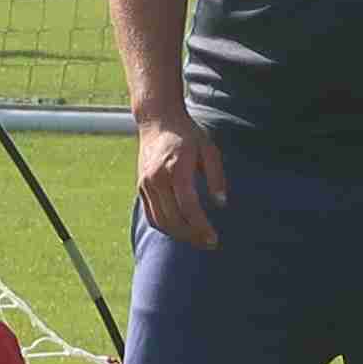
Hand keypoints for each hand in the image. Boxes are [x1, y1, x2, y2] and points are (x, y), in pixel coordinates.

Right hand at [135, 119, 227, 249]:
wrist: (157, 121)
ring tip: (197, 239)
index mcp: (176, 168)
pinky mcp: (141, 188)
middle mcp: (157, 178)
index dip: (201, 227)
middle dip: (192, 236)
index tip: (214, 238)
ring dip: (179, 236)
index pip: (188, 207)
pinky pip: (151, 216)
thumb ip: (216, 177)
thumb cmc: (188, 135)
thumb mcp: (209, 150)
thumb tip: (221, 204)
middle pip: (173, 219)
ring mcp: (146, 184)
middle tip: (209, 243)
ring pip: (160, 221)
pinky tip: (181, 230)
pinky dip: (166, 228)